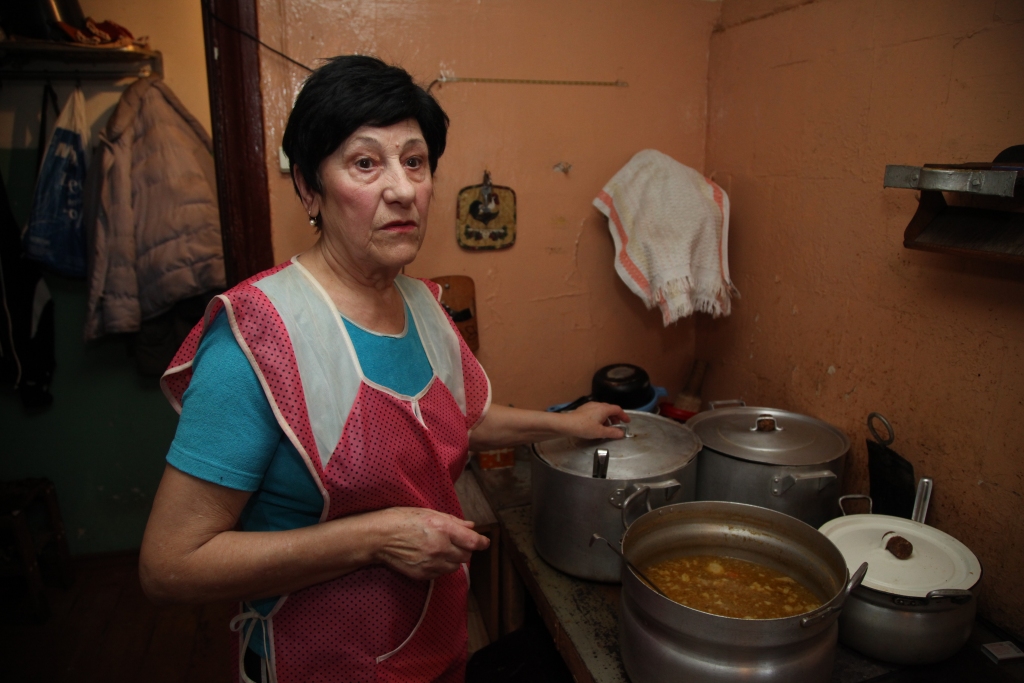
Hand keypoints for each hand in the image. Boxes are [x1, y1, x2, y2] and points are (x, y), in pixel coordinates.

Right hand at [371, 507, 489, 580]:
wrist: (379, 537)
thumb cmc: (402, 519)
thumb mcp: (429, 512)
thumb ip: (453, 521)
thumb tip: (471, 527)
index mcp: (443, 529)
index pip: (473, 541)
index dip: (482, 542)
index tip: (484, 542)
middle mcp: (440, 548)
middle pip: (466, 555)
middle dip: (464, 549)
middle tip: (455, 542)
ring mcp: (431, 563)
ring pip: (455, 566)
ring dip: (453, 559)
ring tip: (440, 549)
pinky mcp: (423, 574)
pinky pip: (441, 573)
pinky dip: (441, 566)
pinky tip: (430, 556)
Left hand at [562, 401, 630, 439]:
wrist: (567, 424)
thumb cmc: (585, 427)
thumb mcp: (600, 432)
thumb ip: (612, 432)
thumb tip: (622, 433)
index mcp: (604, 409)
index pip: (618, 409)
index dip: (624, 415)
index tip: (627, 422)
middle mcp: (598, 405)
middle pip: (610, 409)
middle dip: (615, 418)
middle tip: (617, 426)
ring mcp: (590, 406)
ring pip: (603, 410)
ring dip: (607, 418)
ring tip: (606, 428)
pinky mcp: (584, 409)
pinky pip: (596, 412)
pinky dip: (600, 417)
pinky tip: (596, 426)